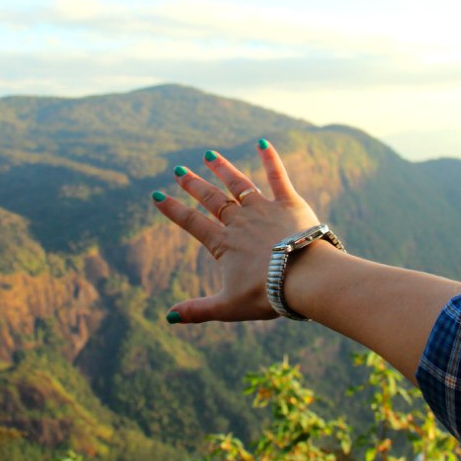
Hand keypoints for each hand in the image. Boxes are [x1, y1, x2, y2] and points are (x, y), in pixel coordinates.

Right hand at [151, 139, 323, 323]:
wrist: (304, 278)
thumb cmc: (266, 294)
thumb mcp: (228, 307)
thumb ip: (198, 310)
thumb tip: (169, 317)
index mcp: (223, 244)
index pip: (192, 223)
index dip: (173, 210)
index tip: (157, 195)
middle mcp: (239, 222)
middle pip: (211, 199)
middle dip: (193, 184)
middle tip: (179, 170)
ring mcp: (263, 209)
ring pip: (238, 184)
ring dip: (223, 169)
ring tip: (210, 155)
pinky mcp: (288, 203)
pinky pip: (277, 177)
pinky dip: (270, 159)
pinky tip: (263, 142)